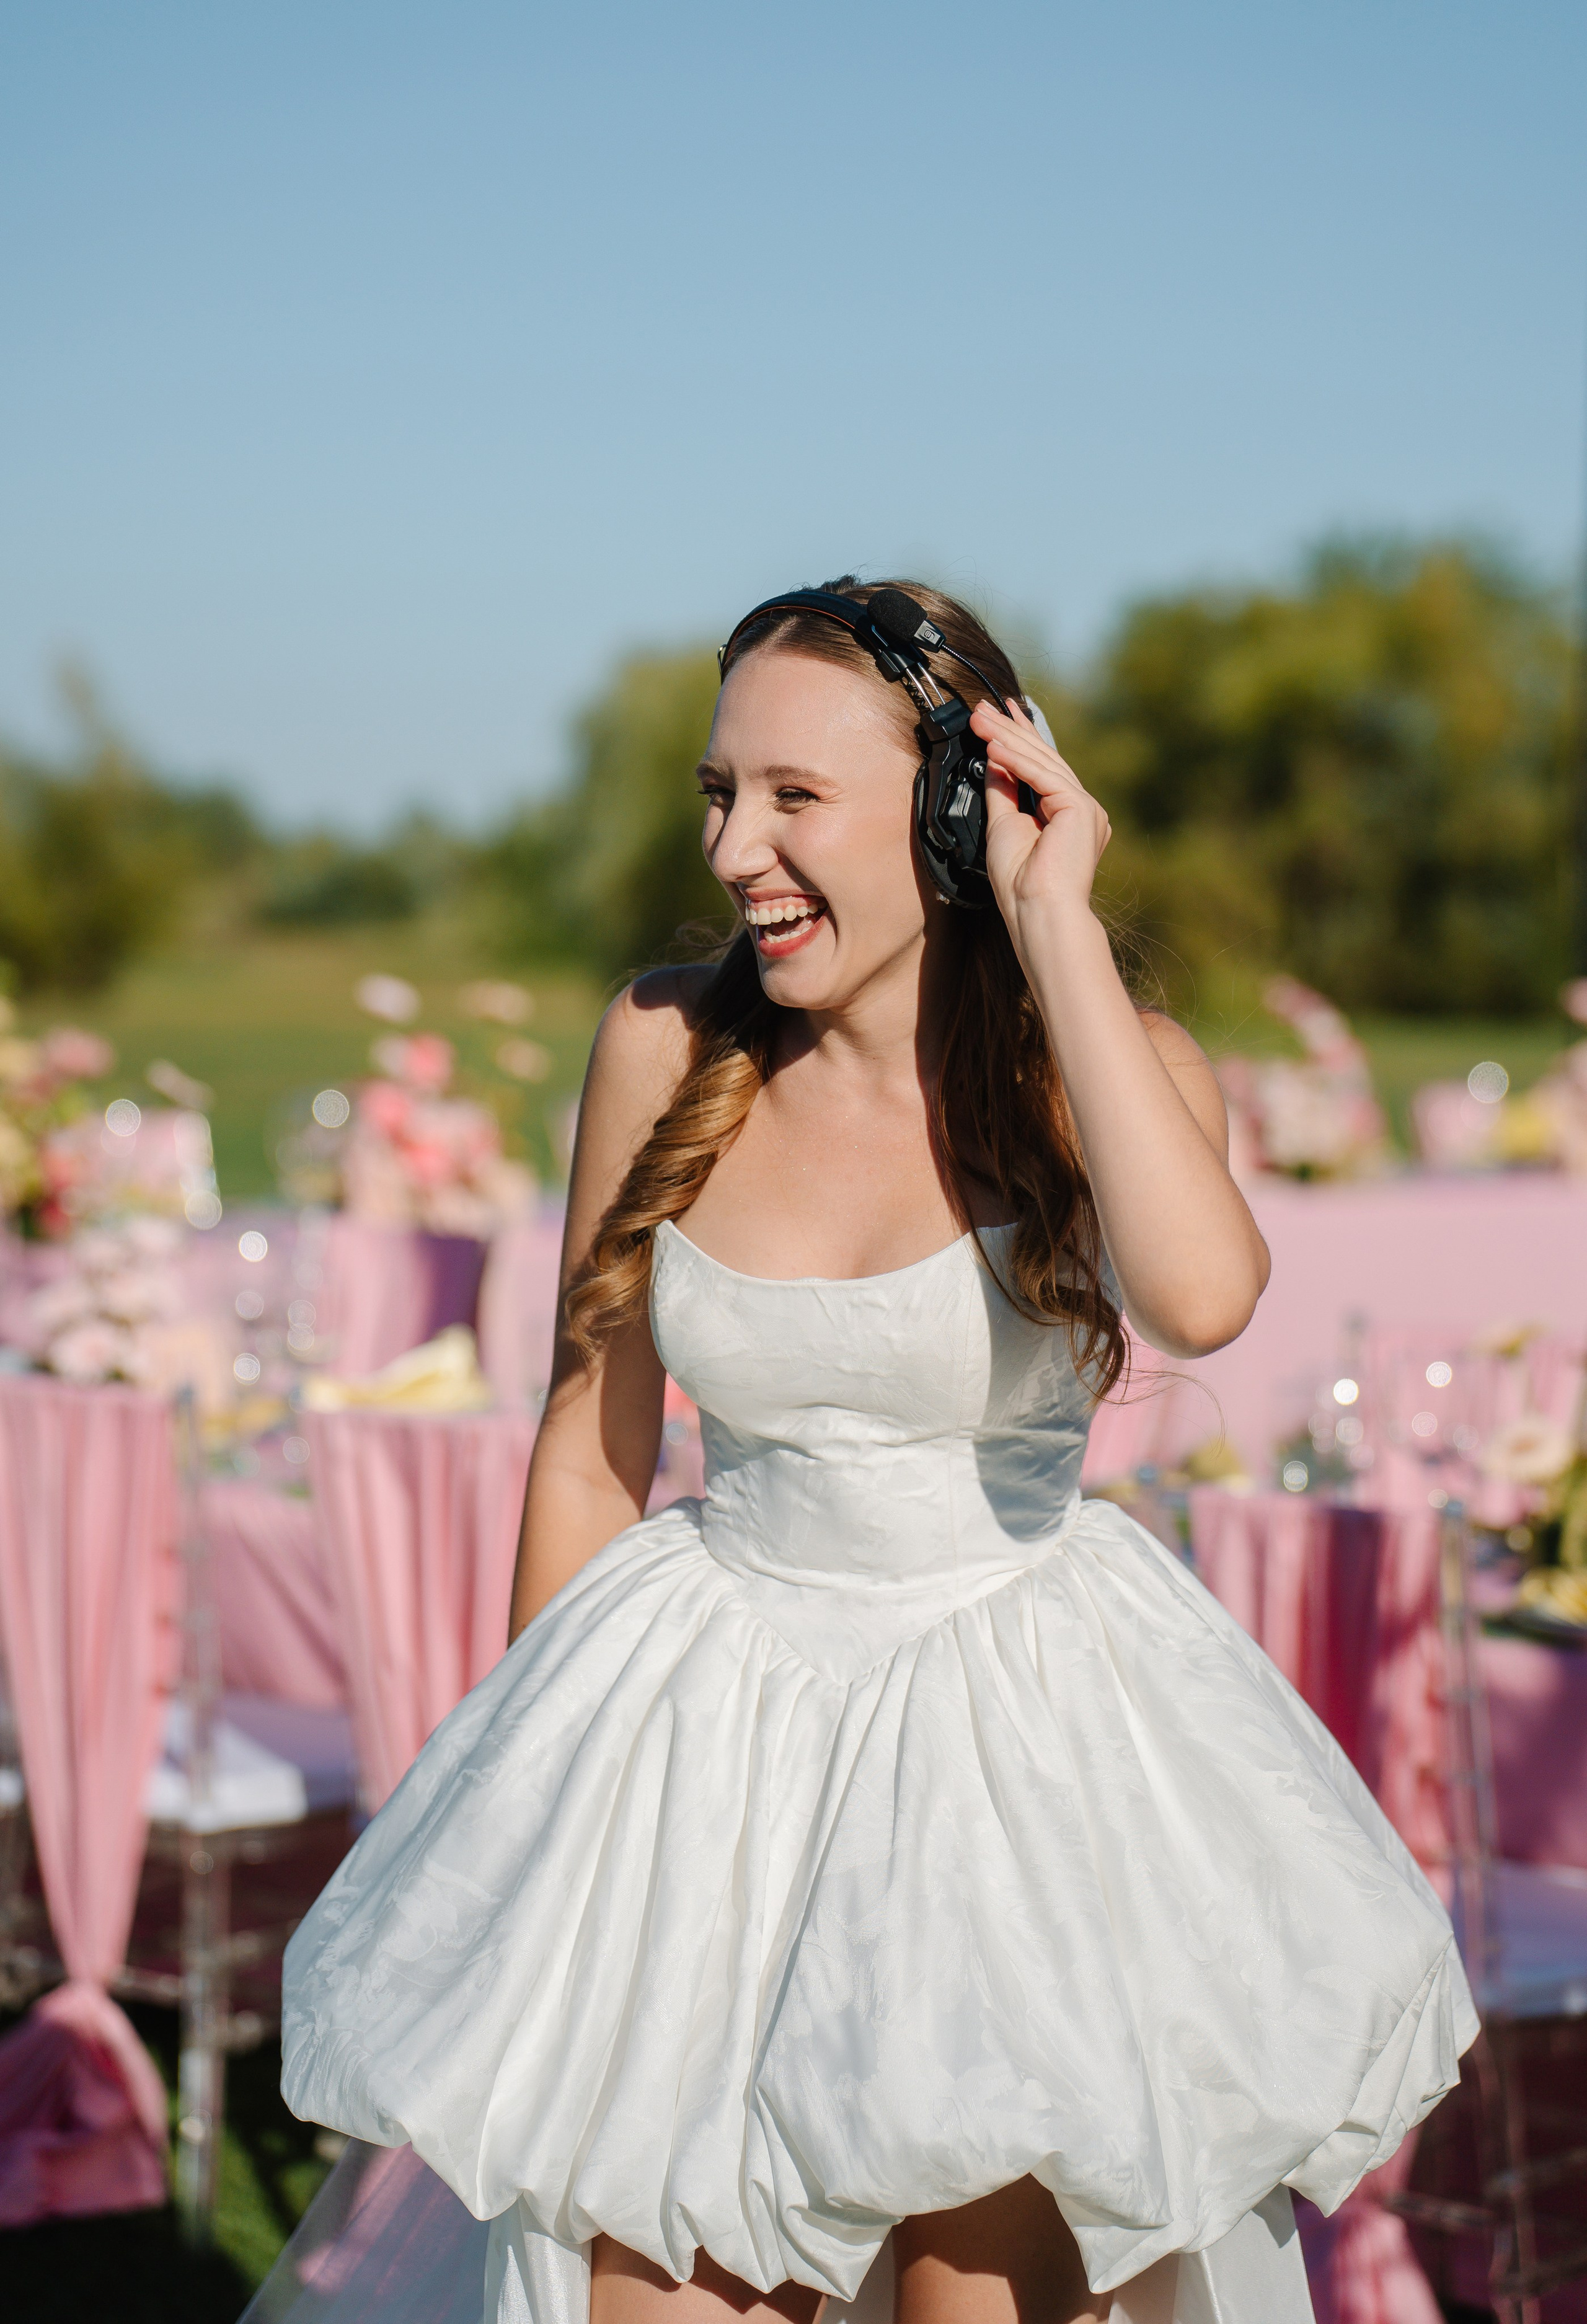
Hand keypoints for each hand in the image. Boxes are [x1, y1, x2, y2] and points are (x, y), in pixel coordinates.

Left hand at [971, 699, 1111, 952]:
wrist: (1038, 912)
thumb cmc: (1020, 885)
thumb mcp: (1003, 826)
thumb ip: (1003, 791)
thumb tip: (994, 759)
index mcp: (1067, 817)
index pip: (1041, 768)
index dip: (1020, 738)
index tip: (1000, 714)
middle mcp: (1082, 810)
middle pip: (1042, 759)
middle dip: (1010, 730)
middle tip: (984, 706)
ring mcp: (1086, 809)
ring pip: (1042, 763)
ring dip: (1008, 738)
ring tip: (981, 719)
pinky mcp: (1081, 810)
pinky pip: (1044, 777)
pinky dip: (1017, 760)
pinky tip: (995, 744)